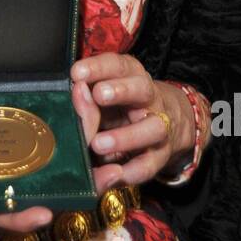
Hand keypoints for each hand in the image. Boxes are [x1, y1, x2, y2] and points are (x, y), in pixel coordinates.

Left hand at [69, 53, 195, 188]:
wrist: (165, 124)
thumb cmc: (121, 107)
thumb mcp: (105, 96)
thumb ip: (87, 97)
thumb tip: (76, 92)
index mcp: (132, 77)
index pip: (118, 65)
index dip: (98, 67)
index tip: (76, 73)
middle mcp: (149, 99)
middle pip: (142, 89)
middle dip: (121, 90)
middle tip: (99, 94)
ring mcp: (158, 127)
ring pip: (152, 128)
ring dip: (126, 136)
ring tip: (98, 144)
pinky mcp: (160, 155)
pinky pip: (150, 165)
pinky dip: (132, 171)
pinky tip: (114, 174)